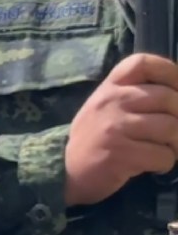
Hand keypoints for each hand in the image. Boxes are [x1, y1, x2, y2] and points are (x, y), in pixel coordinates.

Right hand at [64, 53, 177, 205]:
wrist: (67, 171)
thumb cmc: (96, 137)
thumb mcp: (107, 106)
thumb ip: (136, 93)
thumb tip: (177, 94)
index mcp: (110, 87)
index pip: (143, 63)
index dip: (170, 73)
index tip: (176, 90)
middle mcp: (112, 101)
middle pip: (169, 98)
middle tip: (170, 133)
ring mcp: (115, 127)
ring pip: (171, 128)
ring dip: (174, 144)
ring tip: (161, 149)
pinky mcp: (120, 154)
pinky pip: (164, 155)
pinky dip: (164, 163)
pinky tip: (151, 164)